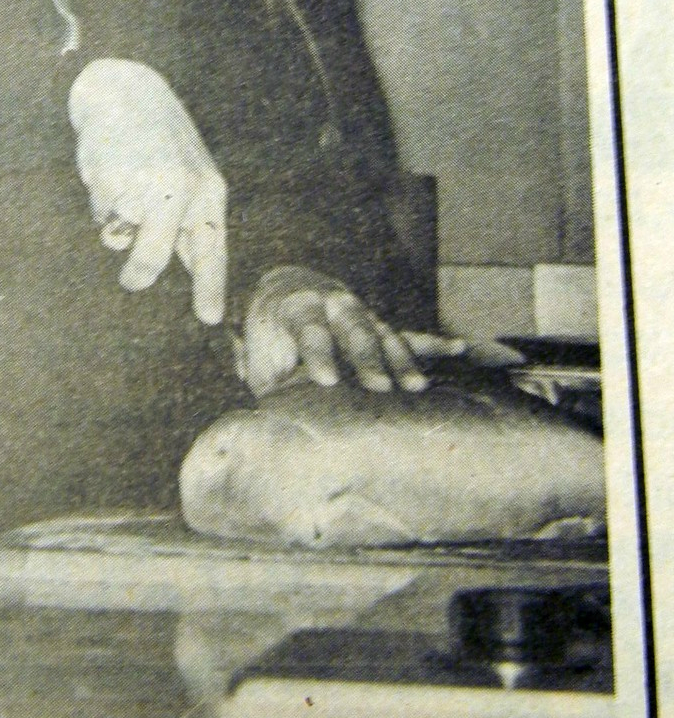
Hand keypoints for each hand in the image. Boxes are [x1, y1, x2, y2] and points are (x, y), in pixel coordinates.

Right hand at [68, 58, 226, 324]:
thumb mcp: (190, 176)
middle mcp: (179, 186)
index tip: (209, 318)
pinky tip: (109, 169)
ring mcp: (142, 182)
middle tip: (132, 281)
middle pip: (153, 255)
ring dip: (116, 220)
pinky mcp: (108, 177)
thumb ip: (189, 220)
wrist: (125, 92)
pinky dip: (101, 201)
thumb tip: (193, 267)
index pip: (210, 248)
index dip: (210, 286)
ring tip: (125, 182)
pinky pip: (100, 213)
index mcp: (208, 190)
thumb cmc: (161, 142)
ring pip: (119, 234)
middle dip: (139, 275)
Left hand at [241, 265, 465, 397]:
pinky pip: (410, 336)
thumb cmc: (270, 341)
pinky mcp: (382, 327)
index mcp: (297, 307)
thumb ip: (269, 385)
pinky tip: (460, 350)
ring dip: (400, 360)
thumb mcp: (259, 359)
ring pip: (385, 333)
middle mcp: (334, 304)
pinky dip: (434, 344)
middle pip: (354, 328)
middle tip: (379, 387)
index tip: (327, 381)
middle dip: (367, 358)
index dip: (319, 354)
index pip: (310, 328)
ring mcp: (363, 314)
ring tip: (416, 388)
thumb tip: (271, 424)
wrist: (289, 293)